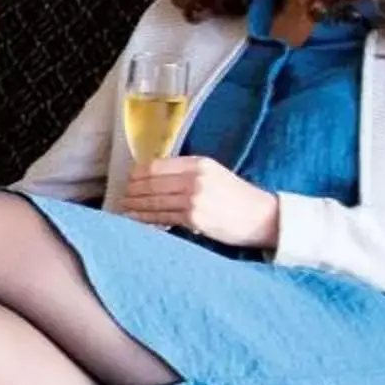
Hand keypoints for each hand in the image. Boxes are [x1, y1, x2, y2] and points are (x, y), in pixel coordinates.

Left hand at [118, 155, 281, 248]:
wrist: (264, 218)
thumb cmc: (238, 197)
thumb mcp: (215, 174)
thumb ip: (187, 173)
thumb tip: (153, 177)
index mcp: (200, 163)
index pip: (157, 165)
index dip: (138, 174)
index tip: (128, 179)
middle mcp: (195, 178)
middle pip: (151, 183)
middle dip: (132, 190)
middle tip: (120, 196)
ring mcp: (194, 198)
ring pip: (153, 201)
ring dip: (134, 206)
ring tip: (123, 208)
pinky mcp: (194, 218)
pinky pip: (161, 218)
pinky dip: (144, 219)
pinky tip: (134, 220)